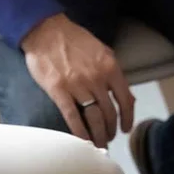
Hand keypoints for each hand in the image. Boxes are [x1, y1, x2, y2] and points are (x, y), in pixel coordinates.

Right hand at [21, 14, 134, 147]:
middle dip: (111, 130)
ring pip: (93, 118)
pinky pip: (73, 117)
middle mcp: (97, 78)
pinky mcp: (59, 91)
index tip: (125, 128)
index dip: (127, 118)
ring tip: (98, 143)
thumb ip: (113, 73)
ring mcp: (77, 85)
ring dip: (98, 134)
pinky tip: (83, 140)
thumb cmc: (73, 40)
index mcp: (110, 67)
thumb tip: (124, 94)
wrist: (46, 30)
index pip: (126, 100)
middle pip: (109, 113)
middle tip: (108, 138)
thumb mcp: (101, 51)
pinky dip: (79, 132)